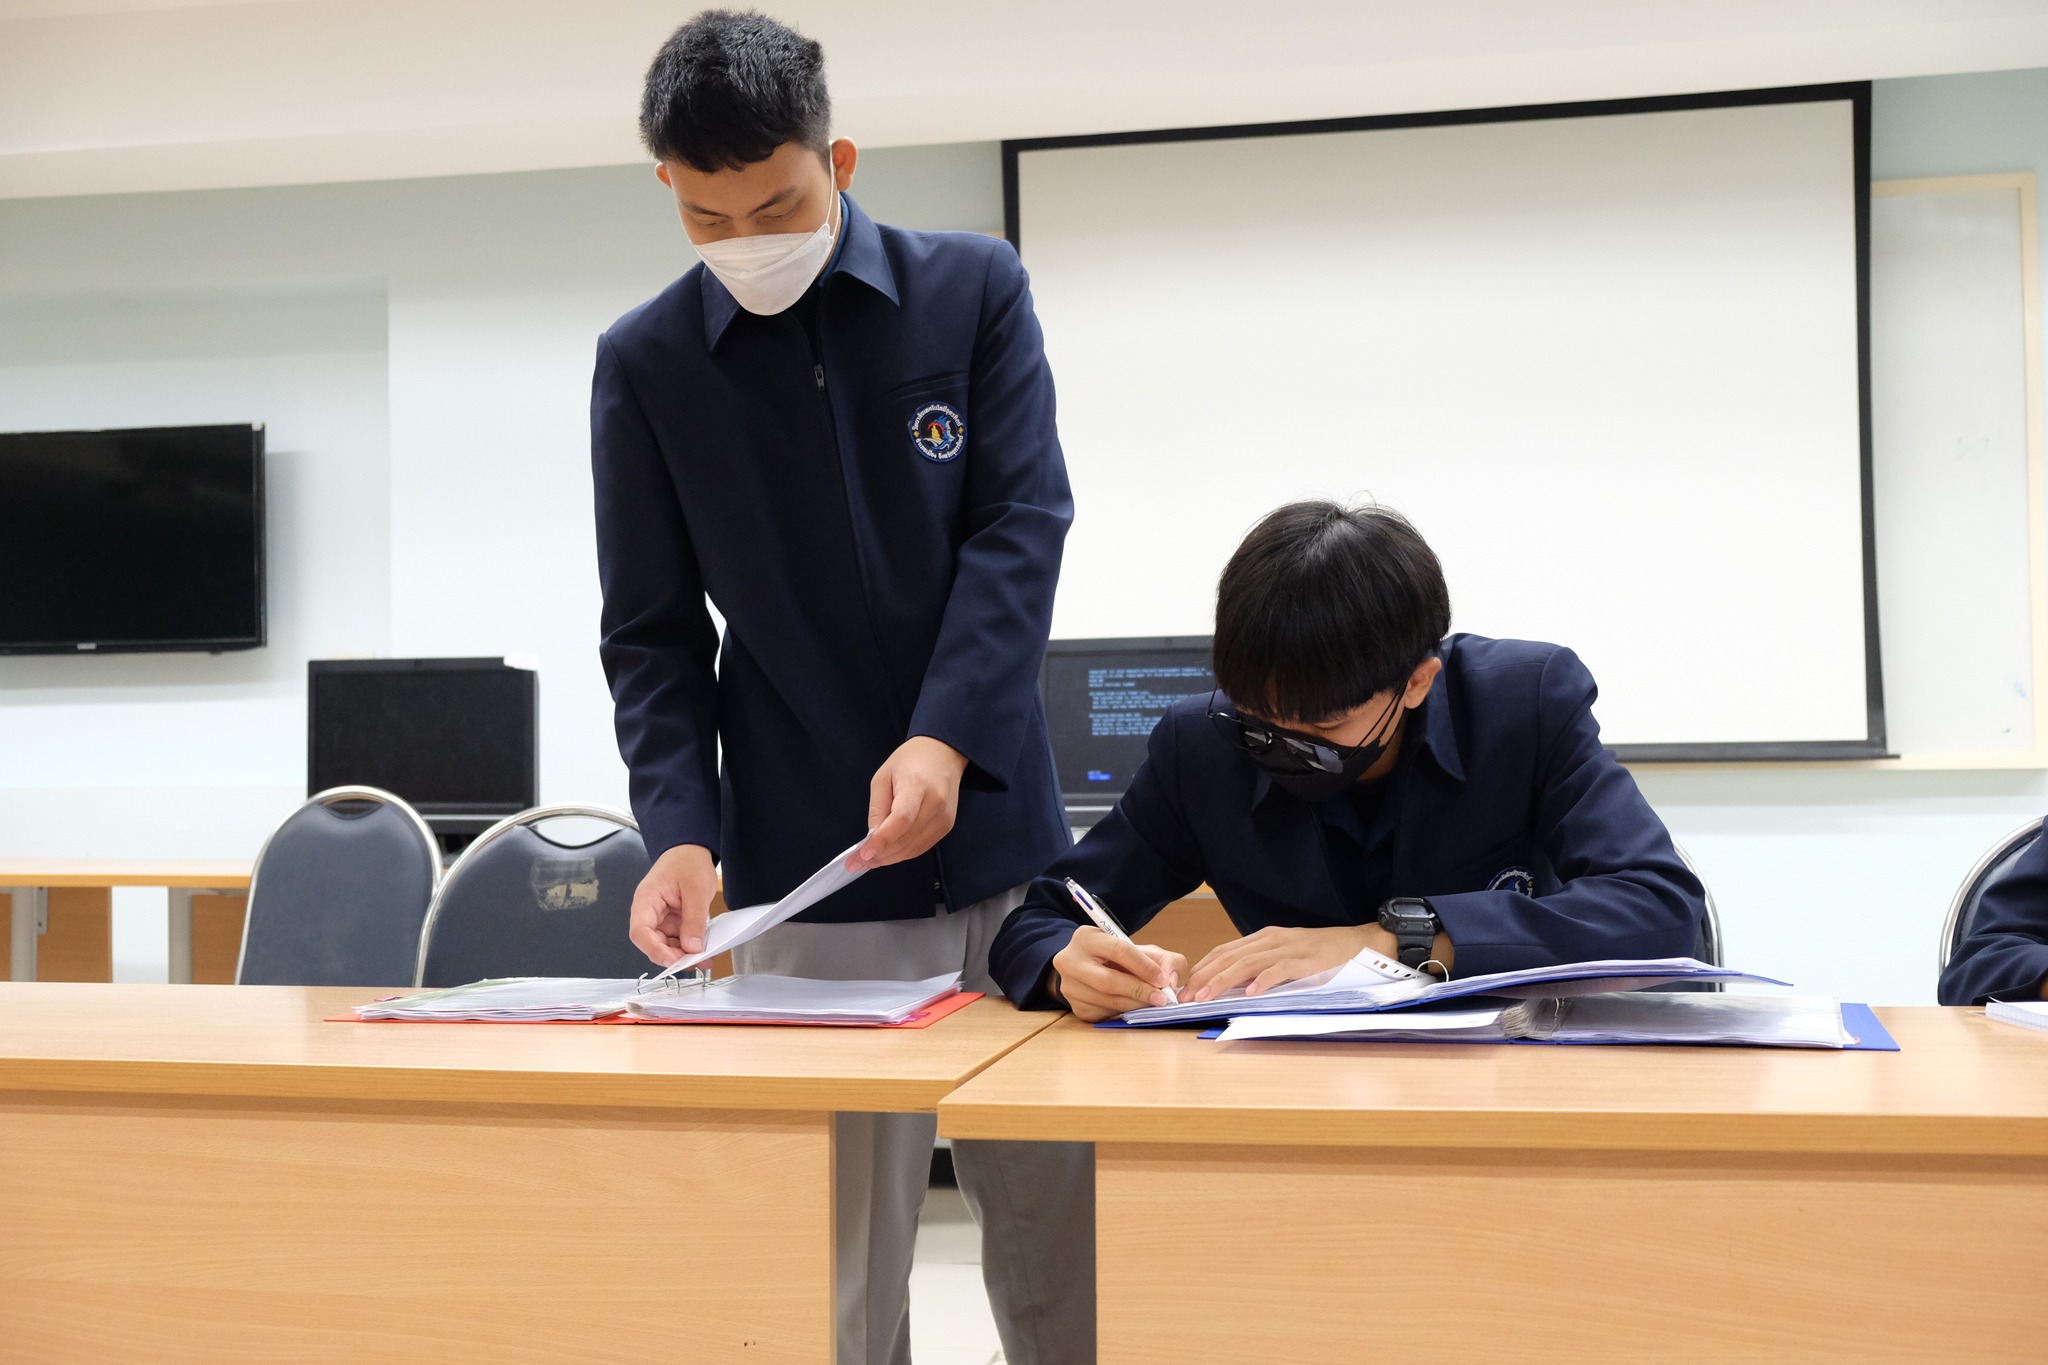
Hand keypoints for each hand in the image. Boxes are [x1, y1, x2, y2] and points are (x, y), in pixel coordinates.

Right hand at [629, 843, 719, 966]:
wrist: (692, 849)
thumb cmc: (688, 862)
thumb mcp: (696, 890)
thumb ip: (694, 919)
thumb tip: (692, 948)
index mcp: (646, 901)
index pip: (640, 933)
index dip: (655, 951)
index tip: (674, 961)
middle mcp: (650, 913)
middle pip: (653, 943)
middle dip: (674, 956)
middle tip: (697, 962)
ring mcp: (661, 918)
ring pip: (668, 945)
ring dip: (685, 955)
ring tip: (707, 958)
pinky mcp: (673, 921)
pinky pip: (679, 939)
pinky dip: (691, 946)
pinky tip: (706, 949)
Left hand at [851, 736, 968, 869]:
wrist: (943, 754)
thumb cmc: (909, 761)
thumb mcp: (883, 777)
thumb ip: (877, 808)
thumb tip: (872, 838)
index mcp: (917, 786)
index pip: (901, 820)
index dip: (883, 840)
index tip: (863, 854)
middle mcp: (936, 805)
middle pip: (906, 839)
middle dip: (880, 855)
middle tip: (856, 863)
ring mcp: (944, 818)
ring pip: (914, 849)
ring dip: (889, 859)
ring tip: (868, 862)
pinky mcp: (946, 826)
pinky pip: (922, 847)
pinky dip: (903, 854)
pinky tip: (887, 855)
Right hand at [1050, 926, 1188, 1022]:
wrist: (1090, 968)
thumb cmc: (1120, 958)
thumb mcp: (1142, 950)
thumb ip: (1165, 959)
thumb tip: (1170, 980)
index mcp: (1086, 937)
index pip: (1119, 951)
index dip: (1145, 967)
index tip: (1164, 981)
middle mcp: (1070, 961)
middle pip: (1108, 981)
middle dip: (1139, 990)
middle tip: (1161, 999)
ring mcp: (1070, 986)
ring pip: (1107, 1001)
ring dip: (1134, 1005)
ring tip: (1151, 1003)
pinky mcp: (1076, 1007)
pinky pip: (1104, 1014)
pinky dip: (1124, 1013)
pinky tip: (1134, 1007)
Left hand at [1187, 924, 1373, 1001]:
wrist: (1362, 944)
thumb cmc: (1323, 954)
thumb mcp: (1286, 956)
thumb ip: (1262, 967)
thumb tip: (1233, 988)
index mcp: (1264, 938)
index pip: (1224, 951)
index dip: (1202, 968)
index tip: (1184, 987)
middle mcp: (1272, 940)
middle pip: (1229, 957)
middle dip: (1204, 977)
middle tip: (1186, 996)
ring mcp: (1289, 948)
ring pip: (1247, 962)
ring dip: (1223, 981)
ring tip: (1206, 996)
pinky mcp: (1308, 960)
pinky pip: (1281, 969)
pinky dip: (1264, 980)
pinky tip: (1250, 993)